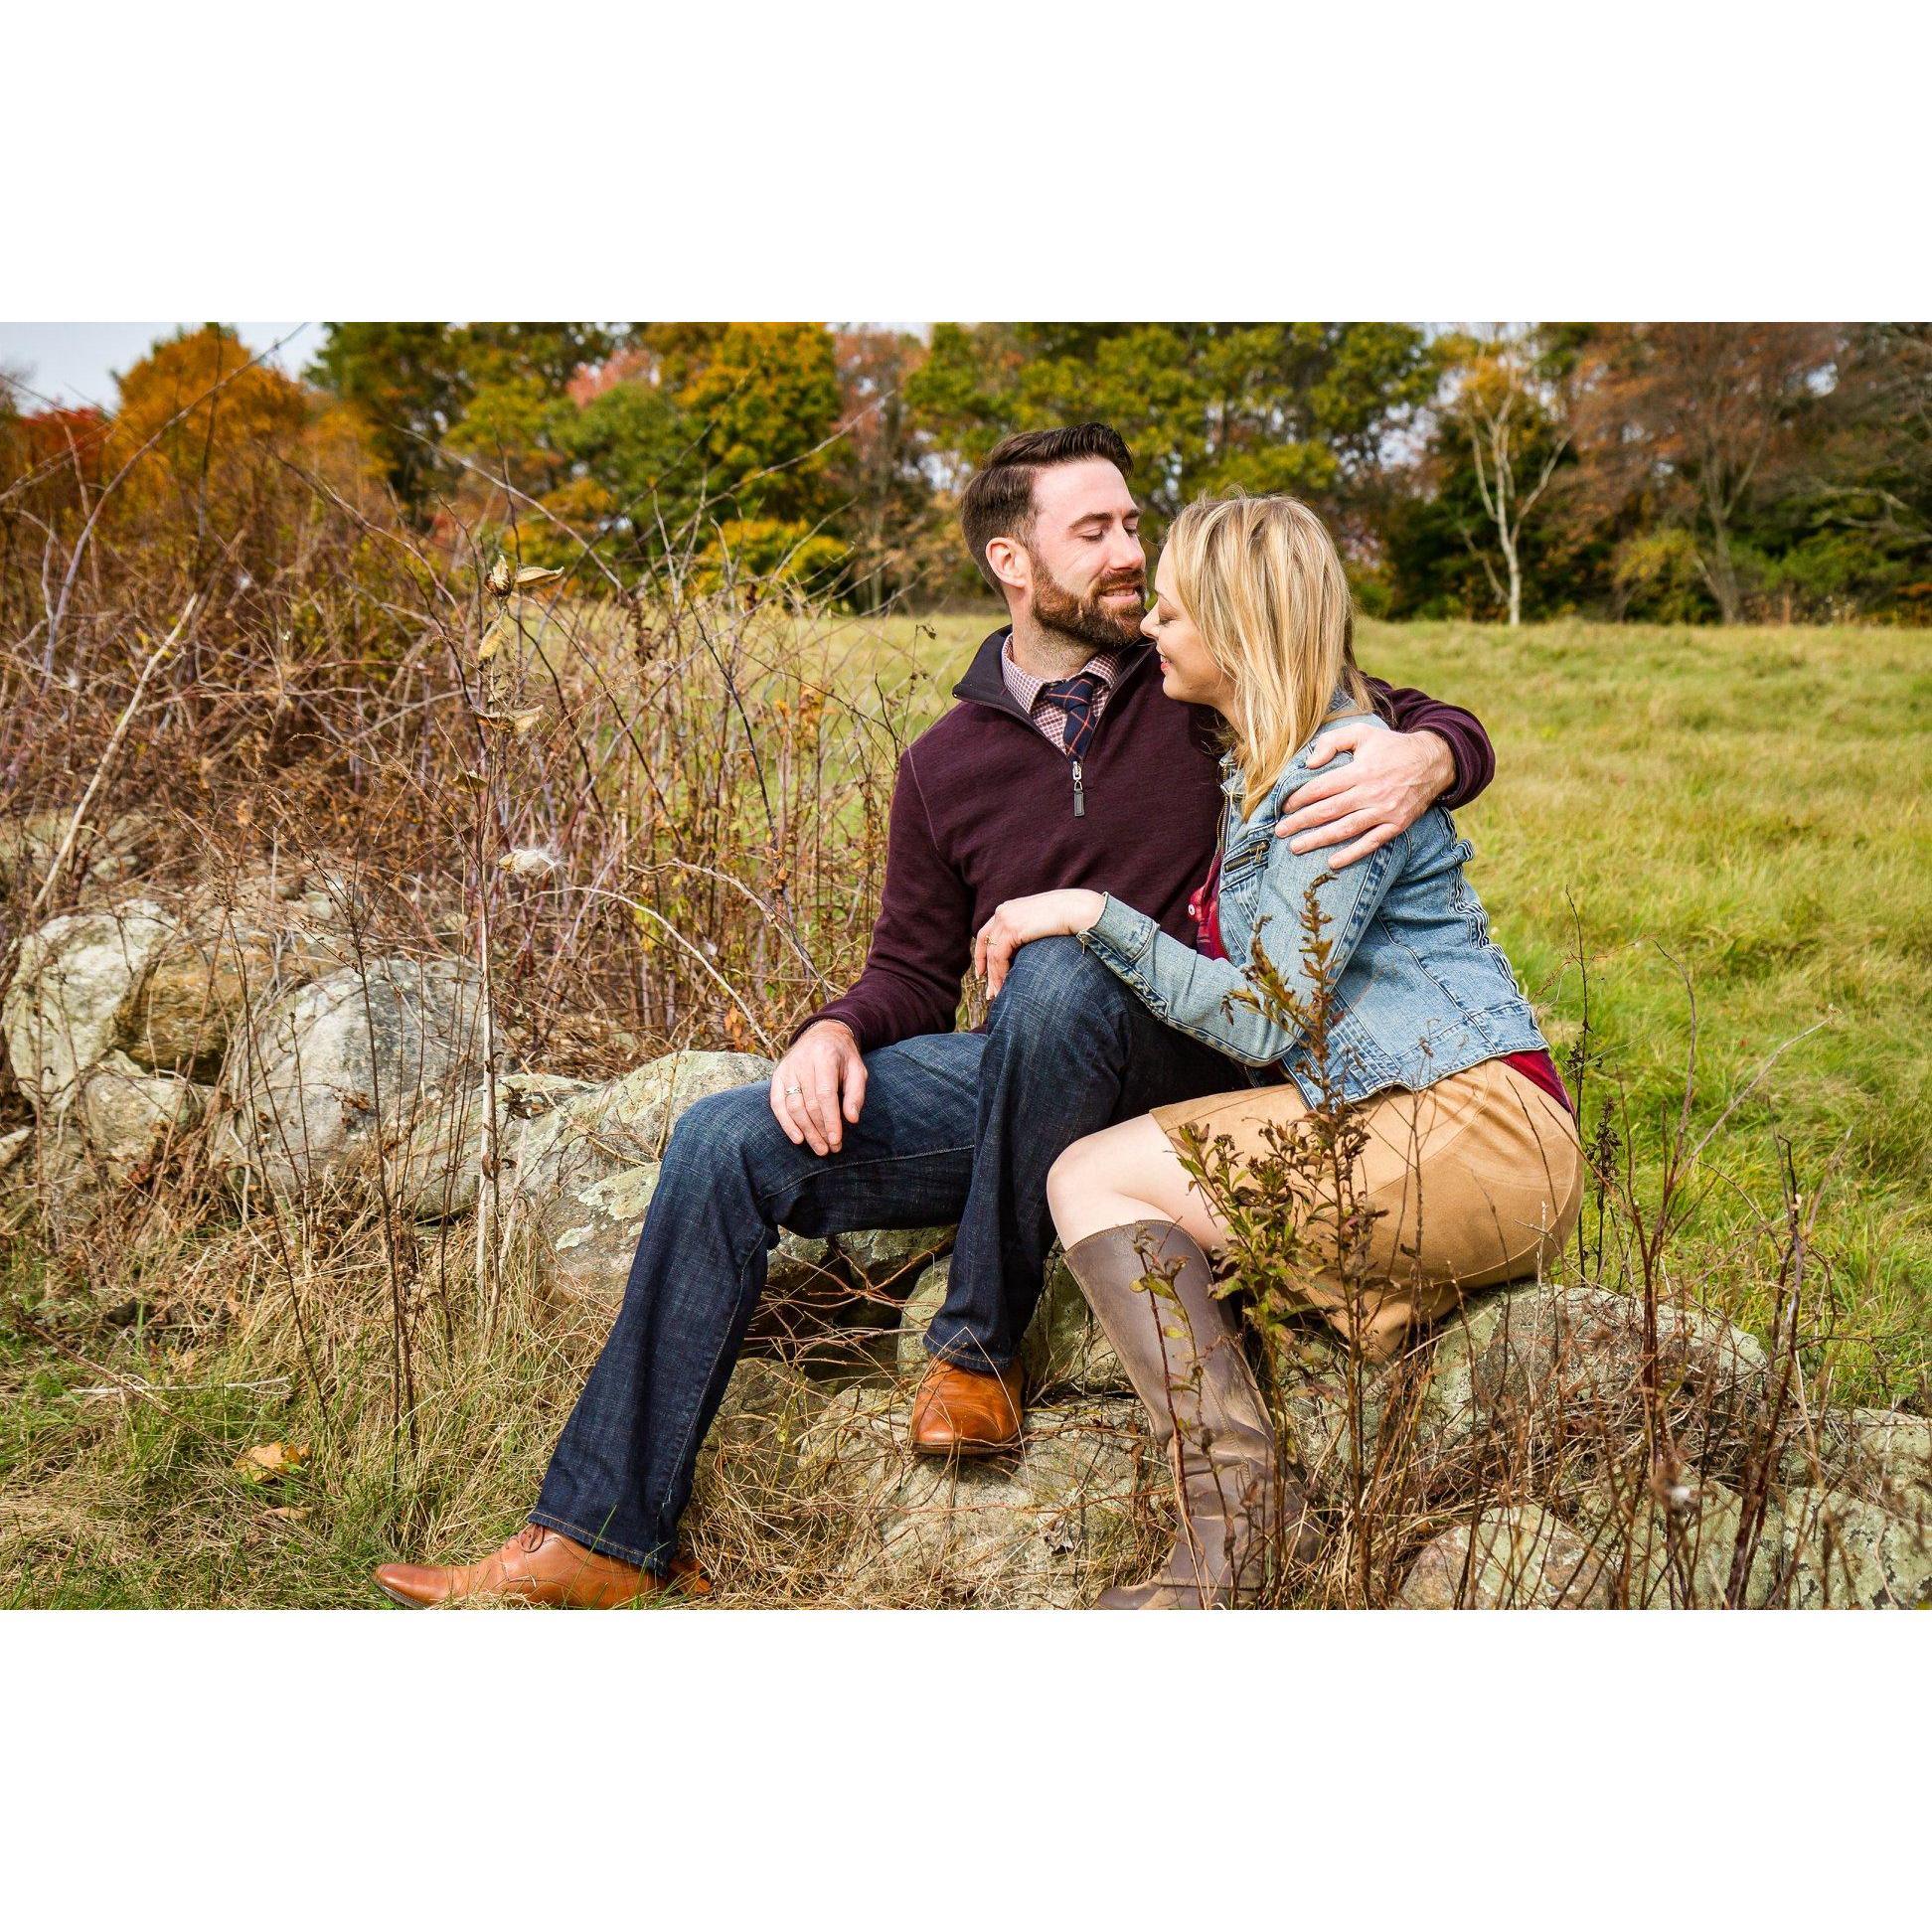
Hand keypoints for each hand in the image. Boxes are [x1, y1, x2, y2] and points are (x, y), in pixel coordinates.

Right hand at [770, 1019, 865, 1155]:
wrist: (823, 1033)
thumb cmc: (843, 1056)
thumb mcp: (857, 1069)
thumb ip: (856, 1093)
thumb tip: (851, 1119)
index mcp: (824, 1057)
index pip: (825, 1095)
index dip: (830, 1120)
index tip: (836, 1140)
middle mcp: (802, 1062)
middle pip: (809, 1104)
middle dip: (820, 1130)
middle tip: (830, 1149)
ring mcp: (786, 1068)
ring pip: (793, 1106)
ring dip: (806, 1131)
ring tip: (819, 1148)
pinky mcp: (777, 1075)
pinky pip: (777, 1103)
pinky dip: (786, 1123)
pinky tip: (798, 1138)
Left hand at [974, 889, 1104, 999]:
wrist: (1079, 910)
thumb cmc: (1069, 916)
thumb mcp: (1040, 922)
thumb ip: (1028, 931)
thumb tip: (1023, 950)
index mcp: (1009, 908)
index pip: (987, 933)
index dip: (982, 954)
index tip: (982, 972)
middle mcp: (1003, 911)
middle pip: (986, 944)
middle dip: (986, 970)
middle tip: (989, 991)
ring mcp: (1006, 919)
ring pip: (992, 954)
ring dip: (994, 977)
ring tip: (997, 994)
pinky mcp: (1012, 929)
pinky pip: (998, 956)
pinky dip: (999, 973)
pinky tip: (1004, 985)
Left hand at [1277, 726, 1454, 867]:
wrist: (1434, 761)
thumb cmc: (1391, 747)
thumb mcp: (1362, 732)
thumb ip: (1333, 741)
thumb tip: (1309, 762)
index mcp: (1360, 771)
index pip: (1321, 788)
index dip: (1299, 798)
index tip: (1284, 807)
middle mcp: (1371, 793)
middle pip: (1328, 811)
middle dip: (1301, 822)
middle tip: (1280, 831)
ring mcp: (1384, 811)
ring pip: (1345, 829)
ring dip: (1318, 840)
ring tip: (1296, 847)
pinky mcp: (1396, 825)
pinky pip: (1372, 843)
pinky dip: (1352, 854)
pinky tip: (1333, 862)